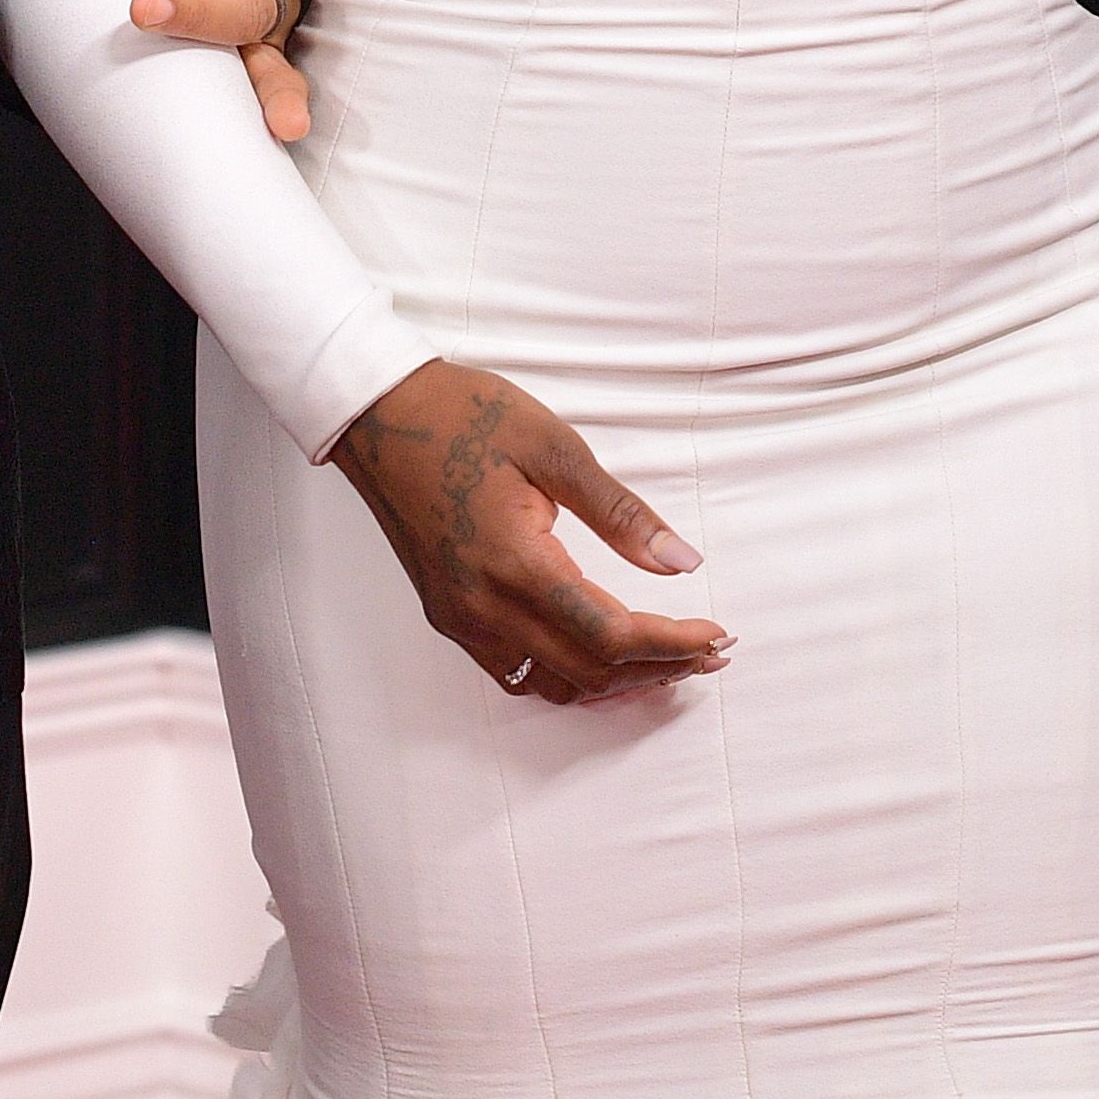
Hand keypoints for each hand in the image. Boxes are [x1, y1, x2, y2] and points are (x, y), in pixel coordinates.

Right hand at [330, 358, 733, 704]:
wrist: (377, 414)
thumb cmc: (465, 415)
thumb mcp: (553, 446)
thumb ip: (620, 512)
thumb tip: (685, 562)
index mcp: (514, 563)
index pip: (611, 634)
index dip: (673, 643)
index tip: (721, 634)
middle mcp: (483, 607)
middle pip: (589, 671)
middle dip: (658, 667)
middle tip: (711, 651)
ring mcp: (460, 618)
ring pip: (553, 684)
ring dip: (615, 680)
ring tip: (667, 658)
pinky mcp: (448, 614)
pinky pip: (516, 673)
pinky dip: (568, 676)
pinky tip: (598, 654)